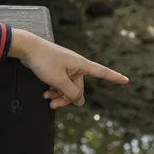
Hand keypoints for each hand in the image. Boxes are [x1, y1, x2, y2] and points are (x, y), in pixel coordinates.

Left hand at [10, 30, 127, 108]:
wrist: (27, 48)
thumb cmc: (44, 61)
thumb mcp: (58, 80)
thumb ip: (70, 92)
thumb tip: (80, 101)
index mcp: (81, 65)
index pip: (102, 72)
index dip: (114, 77)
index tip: (126, 80)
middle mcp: (75, 66)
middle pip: (78, 87)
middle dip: (67, 98)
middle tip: (54, 105)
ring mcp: (66, 67)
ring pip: (68, 87)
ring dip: (59, 95)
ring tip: (47, 100)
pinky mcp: (57, 69)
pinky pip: (61, 83)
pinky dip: (55, 90)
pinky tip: (46, 94)